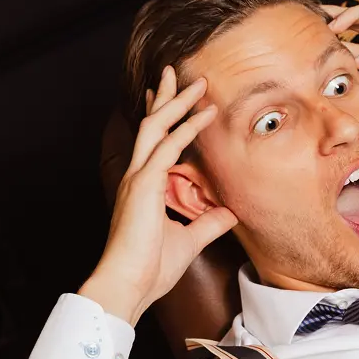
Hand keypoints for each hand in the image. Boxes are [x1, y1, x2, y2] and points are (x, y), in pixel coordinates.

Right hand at [79, 66, 237, 324]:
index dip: (161, 118)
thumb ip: (208, 224)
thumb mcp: (189, 241)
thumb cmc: (151, 269)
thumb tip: (230, 213)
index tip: (171, 98)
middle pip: (149, 125)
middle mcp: (136, 177)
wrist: (129, 285)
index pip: (152, 144)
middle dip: (164, 98)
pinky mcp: (144, 185)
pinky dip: (187, 128)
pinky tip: (205, 114)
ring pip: (155, 127)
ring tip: (197, 83)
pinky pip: (167, 146)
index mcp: (142, 188)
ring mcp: (137, 178)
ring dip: (177, 102)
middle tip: (177, 73)